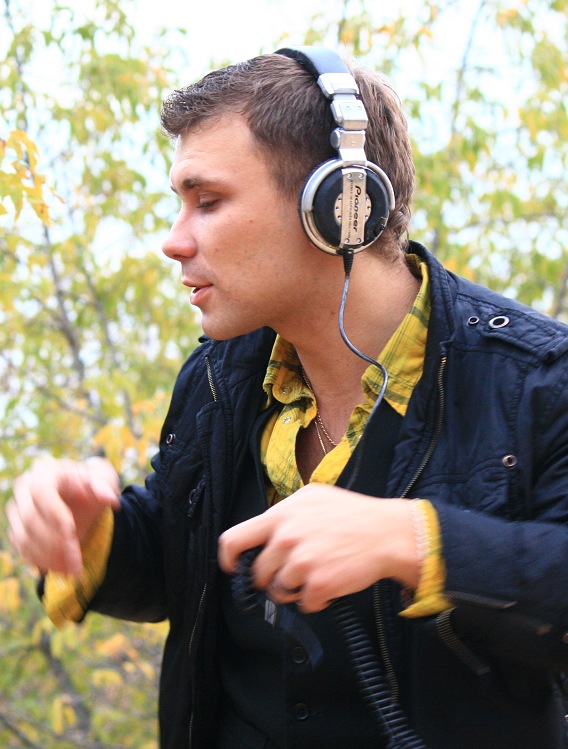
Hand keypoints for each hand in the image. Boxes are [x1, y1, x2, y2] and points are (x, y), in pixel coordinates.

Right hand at [6, 457, 119, 575]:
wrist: (81, 497)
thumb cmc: (91, 485)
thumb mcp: (102, 480)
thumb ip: (105, 487)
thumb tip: (112, 500)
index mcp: (44, 472)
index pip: (41, 491)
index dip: (53, 512)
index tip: (70, 531)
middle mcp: (25, 489)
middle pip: (29, 519)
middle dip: (54, 542)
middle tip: (76, 558)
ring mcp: (18, 511)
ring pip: (24, 538)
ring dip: (49, 557)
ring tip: (73, 569)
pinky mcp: (18, 530)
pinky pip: (23, 550)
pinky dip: (42, 563)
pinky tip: (63, 570)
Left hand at [218, 483, 418, 612]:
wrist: (388, 533)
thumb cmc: (351, 514)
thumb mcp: (312, 498)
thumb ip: (284, 515)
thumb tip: (262, 535)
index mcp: (281, 514)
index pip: (233, 539)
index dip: (228, 559)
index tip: (234, 568)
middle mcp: (286, 537)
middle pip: (257, 573)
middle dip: (271, 578)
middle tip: (292, 574)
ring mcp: (301, 562)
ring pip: (278, 592)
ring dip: (294, 591)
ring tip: (315, 576)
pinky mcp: (318, 584)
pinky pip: (304, 604)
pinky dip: (316, 600)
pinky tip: (331, 583)